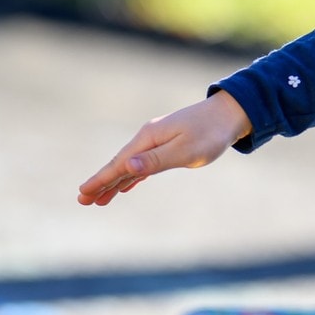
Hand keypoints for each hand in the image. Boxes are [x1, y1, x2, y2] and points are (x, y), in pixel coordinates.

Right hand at [77, 91, 251, 206]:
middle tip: (83, 200)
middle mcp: (148, 138)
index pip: (118, 164)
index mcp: (148, 139)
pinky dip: (132, 175)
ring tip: (100, 198)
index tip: (83, 194)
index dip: (100, 180)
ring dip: (114, 181)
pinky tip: (127, 184)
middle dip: (102, 183)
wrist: (231, 113)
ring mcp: (157, 140)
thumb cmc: (211, 133)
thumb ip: (156, 160)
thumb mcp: (186, 151)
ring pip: (130, 165)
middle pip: (119, 164)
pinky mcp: (168, 142)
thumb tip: (126, 167)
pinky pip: (143, 163)